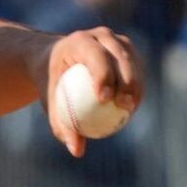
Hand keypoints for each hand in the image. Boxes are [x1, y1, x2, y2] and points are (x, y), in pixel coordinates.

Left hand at [42, 28, 142, 159]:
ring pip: (132, 61)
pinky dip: (137, 84)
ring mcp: (115, 40)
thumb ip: (60, 124)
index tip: (104, 99)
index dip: (103, 75)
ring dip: (136, 84)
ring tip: (131, 108)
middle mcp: (100, 35)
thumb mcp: (50, 102)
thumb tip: (77, 150)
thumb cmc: (50, 83)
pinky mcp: (126, 48)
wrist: (54, 60)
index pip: (95, 56)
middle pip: (119, 57)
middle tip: (123, 106)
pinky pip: (136, 67)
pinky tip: (134, 105)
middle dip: (126, 81)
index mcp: (78, 41)